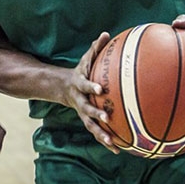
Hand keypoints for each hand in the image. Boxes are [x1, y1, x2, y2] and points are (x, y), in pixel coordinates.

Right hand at [66, 32, 119, 153]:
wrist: (64, 88)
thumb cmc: (81, 71)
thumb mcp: (85, 59)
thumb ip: (96, 48)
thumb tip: (106, 33)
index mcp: (80, 85)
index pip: (85, 86)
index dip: (91, 88)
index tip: (101, 90)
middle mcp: (80, 102)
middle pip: (87, 110)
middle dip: (96, 116)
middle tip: (107, 119)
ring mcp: (83, 114)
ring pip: (91, 127)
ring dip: (101, 135)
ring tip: (113, 143)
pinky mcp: (88, 122)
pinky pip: (97, 133)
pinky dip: (106, 142)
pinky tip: (119, 150)